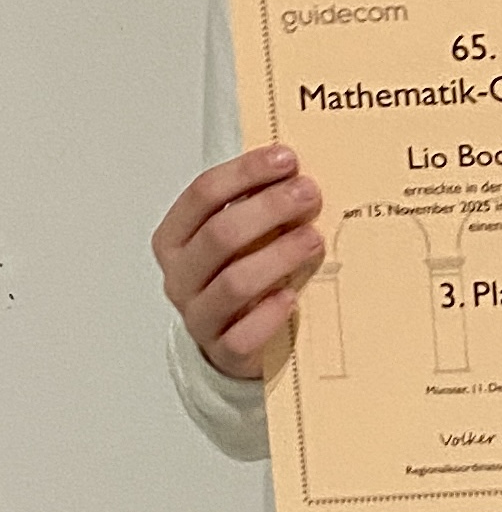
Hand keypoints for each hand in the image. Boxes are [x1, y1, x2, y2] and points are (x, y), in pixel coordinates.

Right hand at [151, 145, 324, 379]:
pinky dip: (270, 314)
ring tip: (313, 239)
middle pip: (220, 234)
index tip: (287, 158)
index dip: (246, 172)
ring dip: (279, 255)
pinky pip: (243, 335)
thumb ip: (257, 200)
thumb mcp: (241, 231)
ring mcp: (200, 316)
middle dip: (269, 208)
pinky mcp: (224, 353)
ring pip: (234, 283)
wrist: (237, 340)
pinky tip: (293, 295)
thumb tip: (297, 168)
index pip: (203, 194)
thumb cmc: (241, 270)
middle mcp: (182, 276)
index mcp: (176, 237)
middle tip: (309, 194)